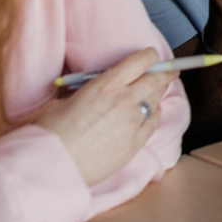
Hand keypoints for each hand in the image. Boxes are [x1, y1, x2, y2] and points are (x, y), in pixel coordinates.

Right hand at [37, 48, 176, 186]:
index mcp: (105, 85)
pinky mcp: (134, 144)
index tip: (154, 56)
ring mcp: (131, 123)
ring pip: (155, 101)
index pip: (140, 61)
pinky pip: (153, 124)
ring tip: (159, 91)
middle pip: (155, 80)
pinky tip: (152, 115)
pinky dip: (154, 116)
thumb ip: (83, 92)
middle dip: (165, 73)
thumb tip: (90, 92)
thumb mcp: (63, 100)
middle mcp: (123, 100)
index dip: (151, 56)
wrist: (52, 165)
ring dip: (158, 94)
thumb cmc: (50, 133)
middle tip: (171, 71)